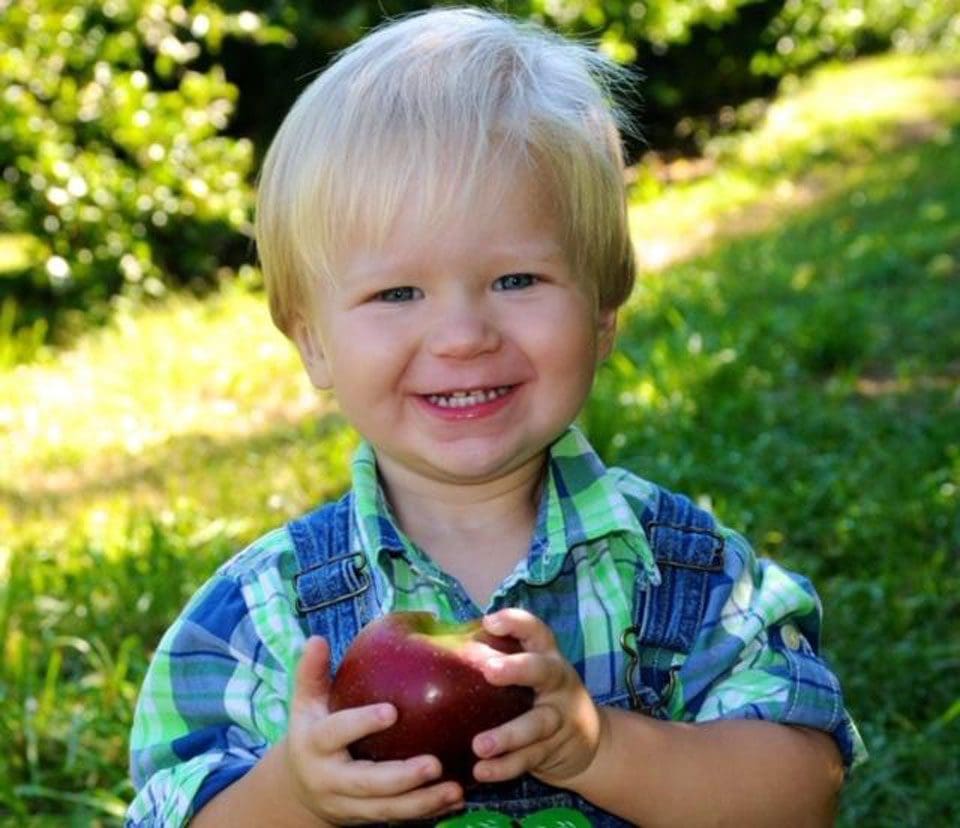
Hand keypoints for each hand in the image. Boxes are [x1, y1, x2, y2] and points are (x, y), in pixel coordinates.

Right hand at [284, 636, 464, 824]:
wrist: (298, 790)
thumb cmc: (311, 732)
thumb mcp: (305, 704)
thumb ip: (311, 673)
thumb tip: (316, 638)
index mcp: (314, 745)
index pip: (336, 733)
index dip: (362, 723)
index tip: (392, 711)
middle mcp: (330, 779)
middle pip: (366, 782)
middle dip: (401, 777)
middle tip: (434, 764)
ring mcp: (349, 804)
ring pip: (386, 809)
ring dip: (422, 802)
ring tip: (455, 788)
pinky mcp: (367, 818)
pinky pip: (398, 818)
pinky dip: (427, 812)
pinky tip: (456, 800)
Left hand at [469, 609, 606, 788]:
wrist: (588, 740)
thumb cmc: (537, 694)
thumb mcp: (528, 671)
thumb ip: (496, 657)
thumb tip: (438, 640)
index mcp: (546, 655)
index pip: (535, 630)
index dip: (514, 623)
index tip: (489, 622)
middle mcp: (557, 681)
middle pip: (542, 670)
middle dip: (518, 669)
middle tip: (490, 671)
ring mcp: (560, 717)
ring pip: (537, 724)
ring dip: (508, 735)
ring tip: (479, 745)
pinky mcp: (554, 749)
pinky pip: (529, 759)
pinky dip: (505, 767)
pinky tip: (481, 772)